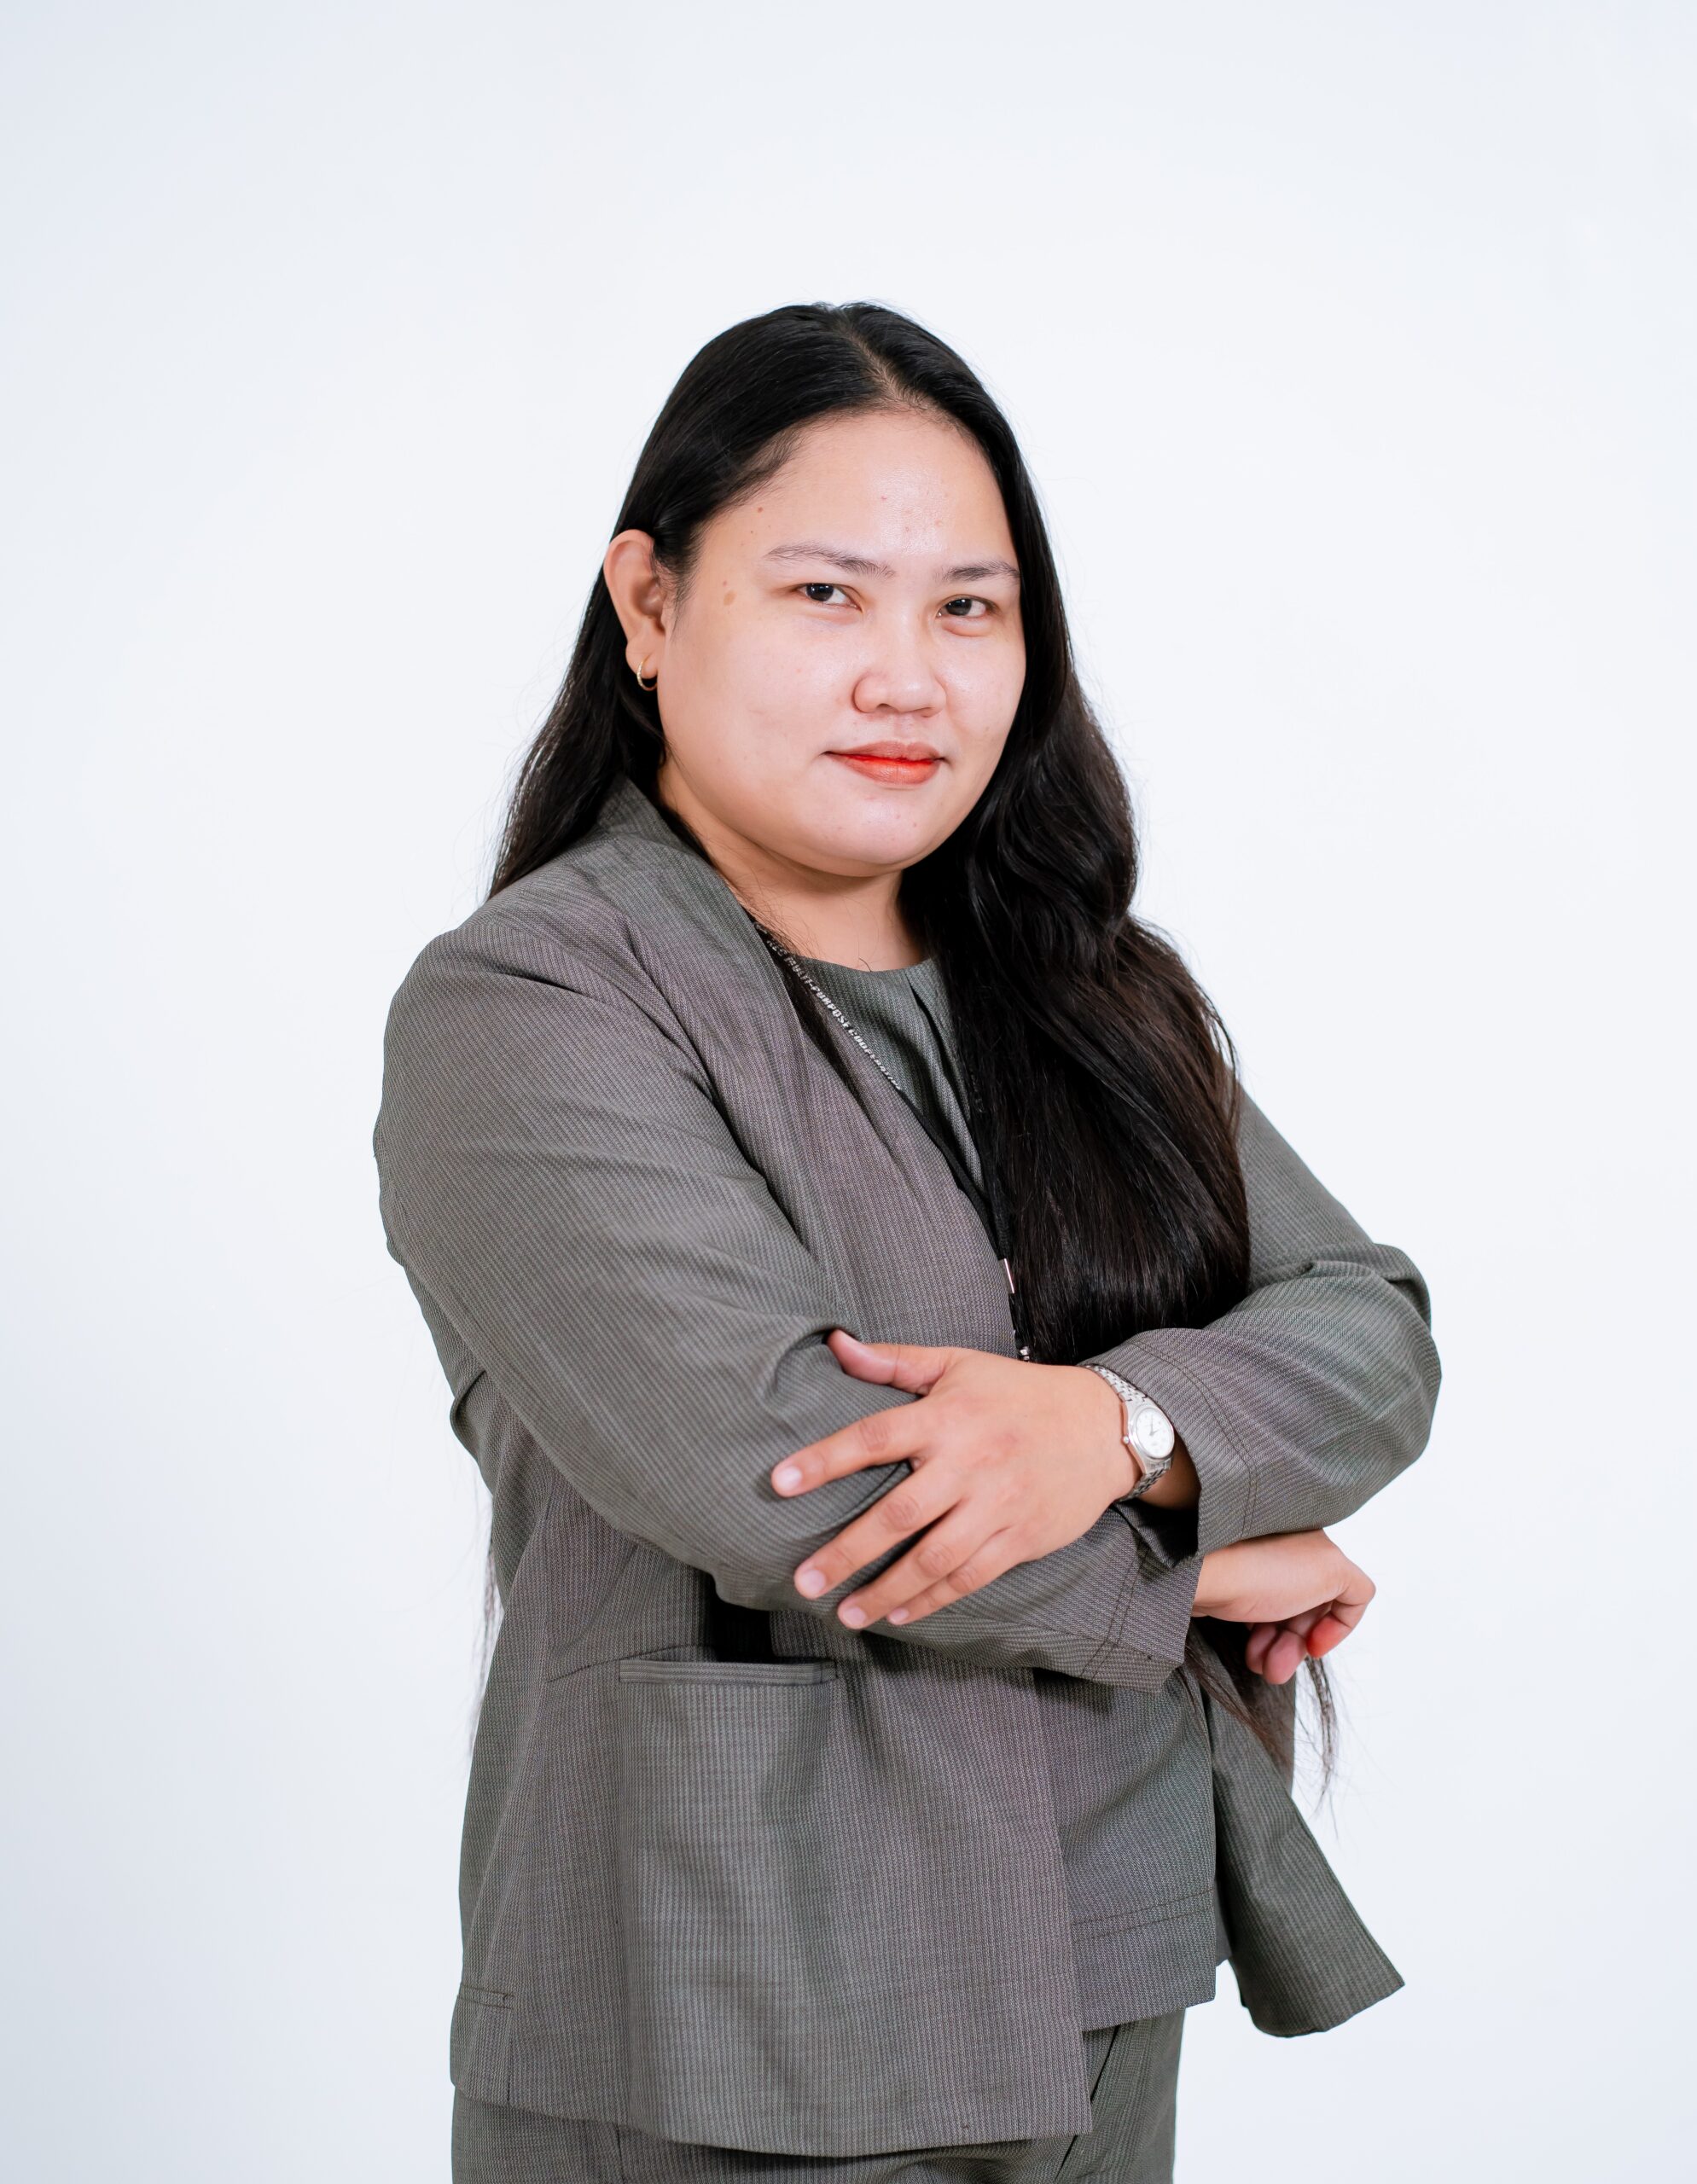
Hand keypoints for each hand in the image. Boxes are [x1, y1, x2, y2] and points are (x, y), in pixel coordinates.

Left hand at [769, 1331, 1147, 1628]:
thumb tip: (835, 1344)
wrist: (1102, 1428)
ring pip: (932, 1558)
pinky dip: (932, 1600)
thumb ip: (895, 1362)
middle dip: (846, 1551)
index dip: (824, 1459)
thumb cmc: (1017, 1394)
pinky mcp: (1020, 1538)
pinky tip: (899, 1615)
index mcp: (947, 1417)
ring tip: (844, 1613)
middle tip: (802, 1582)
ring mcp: (996, 1505)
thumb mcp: (958, 1364)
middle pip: (897, 1514)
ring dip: (885, 1590)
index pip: (874, 1437)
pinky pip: (969, 1578)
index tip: (779, 1483)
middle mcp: (969, 1463)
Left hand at [1192, 1529, 1374, 1683]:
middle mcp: (1290, 1556)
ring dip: (1280, 1652)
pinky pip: (1259, 1622)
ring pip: (1286, 1623)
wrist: (1198, 1572)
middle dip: (1300, 1647)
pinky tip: (1252, 1656)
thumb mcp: (1330, 1571)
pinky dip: (1260, 1643)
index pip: (1349, 1592)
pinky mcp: (1235, 1588)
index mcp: (1316, 1545)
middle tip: (1280, 1668)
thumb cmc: (1262, 1570)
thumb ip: (1355, 1586)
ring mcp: (1261, 1573)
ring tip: (1262, 1667)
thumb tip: (1347, 1604)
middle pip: (1314, 1614)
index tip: (1316, 1645)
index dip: (1339, 1625)